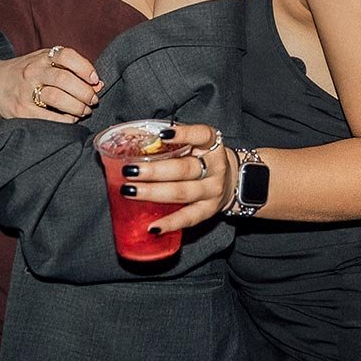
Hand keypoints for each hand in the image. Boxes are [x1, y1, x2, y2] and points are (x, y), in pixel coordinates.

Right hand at [0, 44, 101, 120]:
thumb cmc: (27, 73)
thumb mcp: (45, 63)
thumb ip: (70, 70)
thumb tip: (98, 84)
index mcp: (42, 57)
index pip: (67, 56)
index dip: (85, 68)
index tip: (95, 80)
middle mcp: (33, 71)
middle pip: (65, 80)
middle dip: (85, 92)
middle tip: (93, 100)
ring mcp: (25, 91)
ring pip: (57, 98)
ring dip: (77, 107)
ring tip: (84, 110)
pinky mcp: (21, 110)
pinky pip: (48, 117)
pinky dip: (65, 120)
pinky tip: (71, 119)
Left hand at [117, 123, 237, 234]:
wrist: (230, 180)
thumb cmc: (202, 158)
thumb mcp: (195, 144)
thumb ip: (171, 144)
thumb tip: (130, 141)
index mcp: (211, 145)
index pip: (201, 135)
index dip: (183, 134)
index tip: (162, 135)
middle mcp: (215, 167)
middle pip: (184, 169)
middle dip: (154, 170)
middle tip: (129, 170)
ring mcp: (212, 191)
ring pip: (182, 192)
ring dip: (153, 193)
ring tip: (130, 191)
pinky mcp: (208, 210)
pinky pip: (188, 218)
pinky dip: (170, 223)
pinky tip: (152, 226)